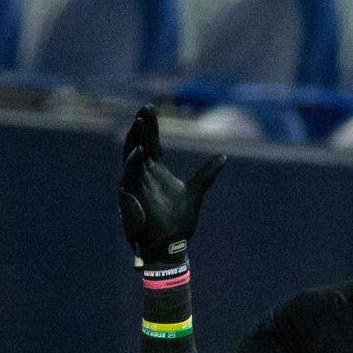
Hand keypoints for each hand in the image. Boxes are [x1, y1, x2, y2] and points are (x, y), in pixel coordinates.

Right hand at [118, 105, 224, 267]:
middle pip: (138, 144)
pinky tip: (140, 151)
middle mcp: (142, 175)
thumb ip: (207, 174)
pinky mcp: (130, 197)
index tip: (150, 107)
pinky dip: (133, 164)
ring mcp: (134, 185)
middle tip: (144, 110)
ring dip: (134, 141)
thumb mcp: (195, 192)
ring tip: (140, 124)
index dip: (150, 126)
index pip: (151, 142)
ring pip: (130, 158)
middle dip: (140, 127)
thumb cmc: (179, 221)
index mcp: (155, 171)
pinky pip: (129, 177)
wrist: (171, 245)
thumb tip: (223, 157)